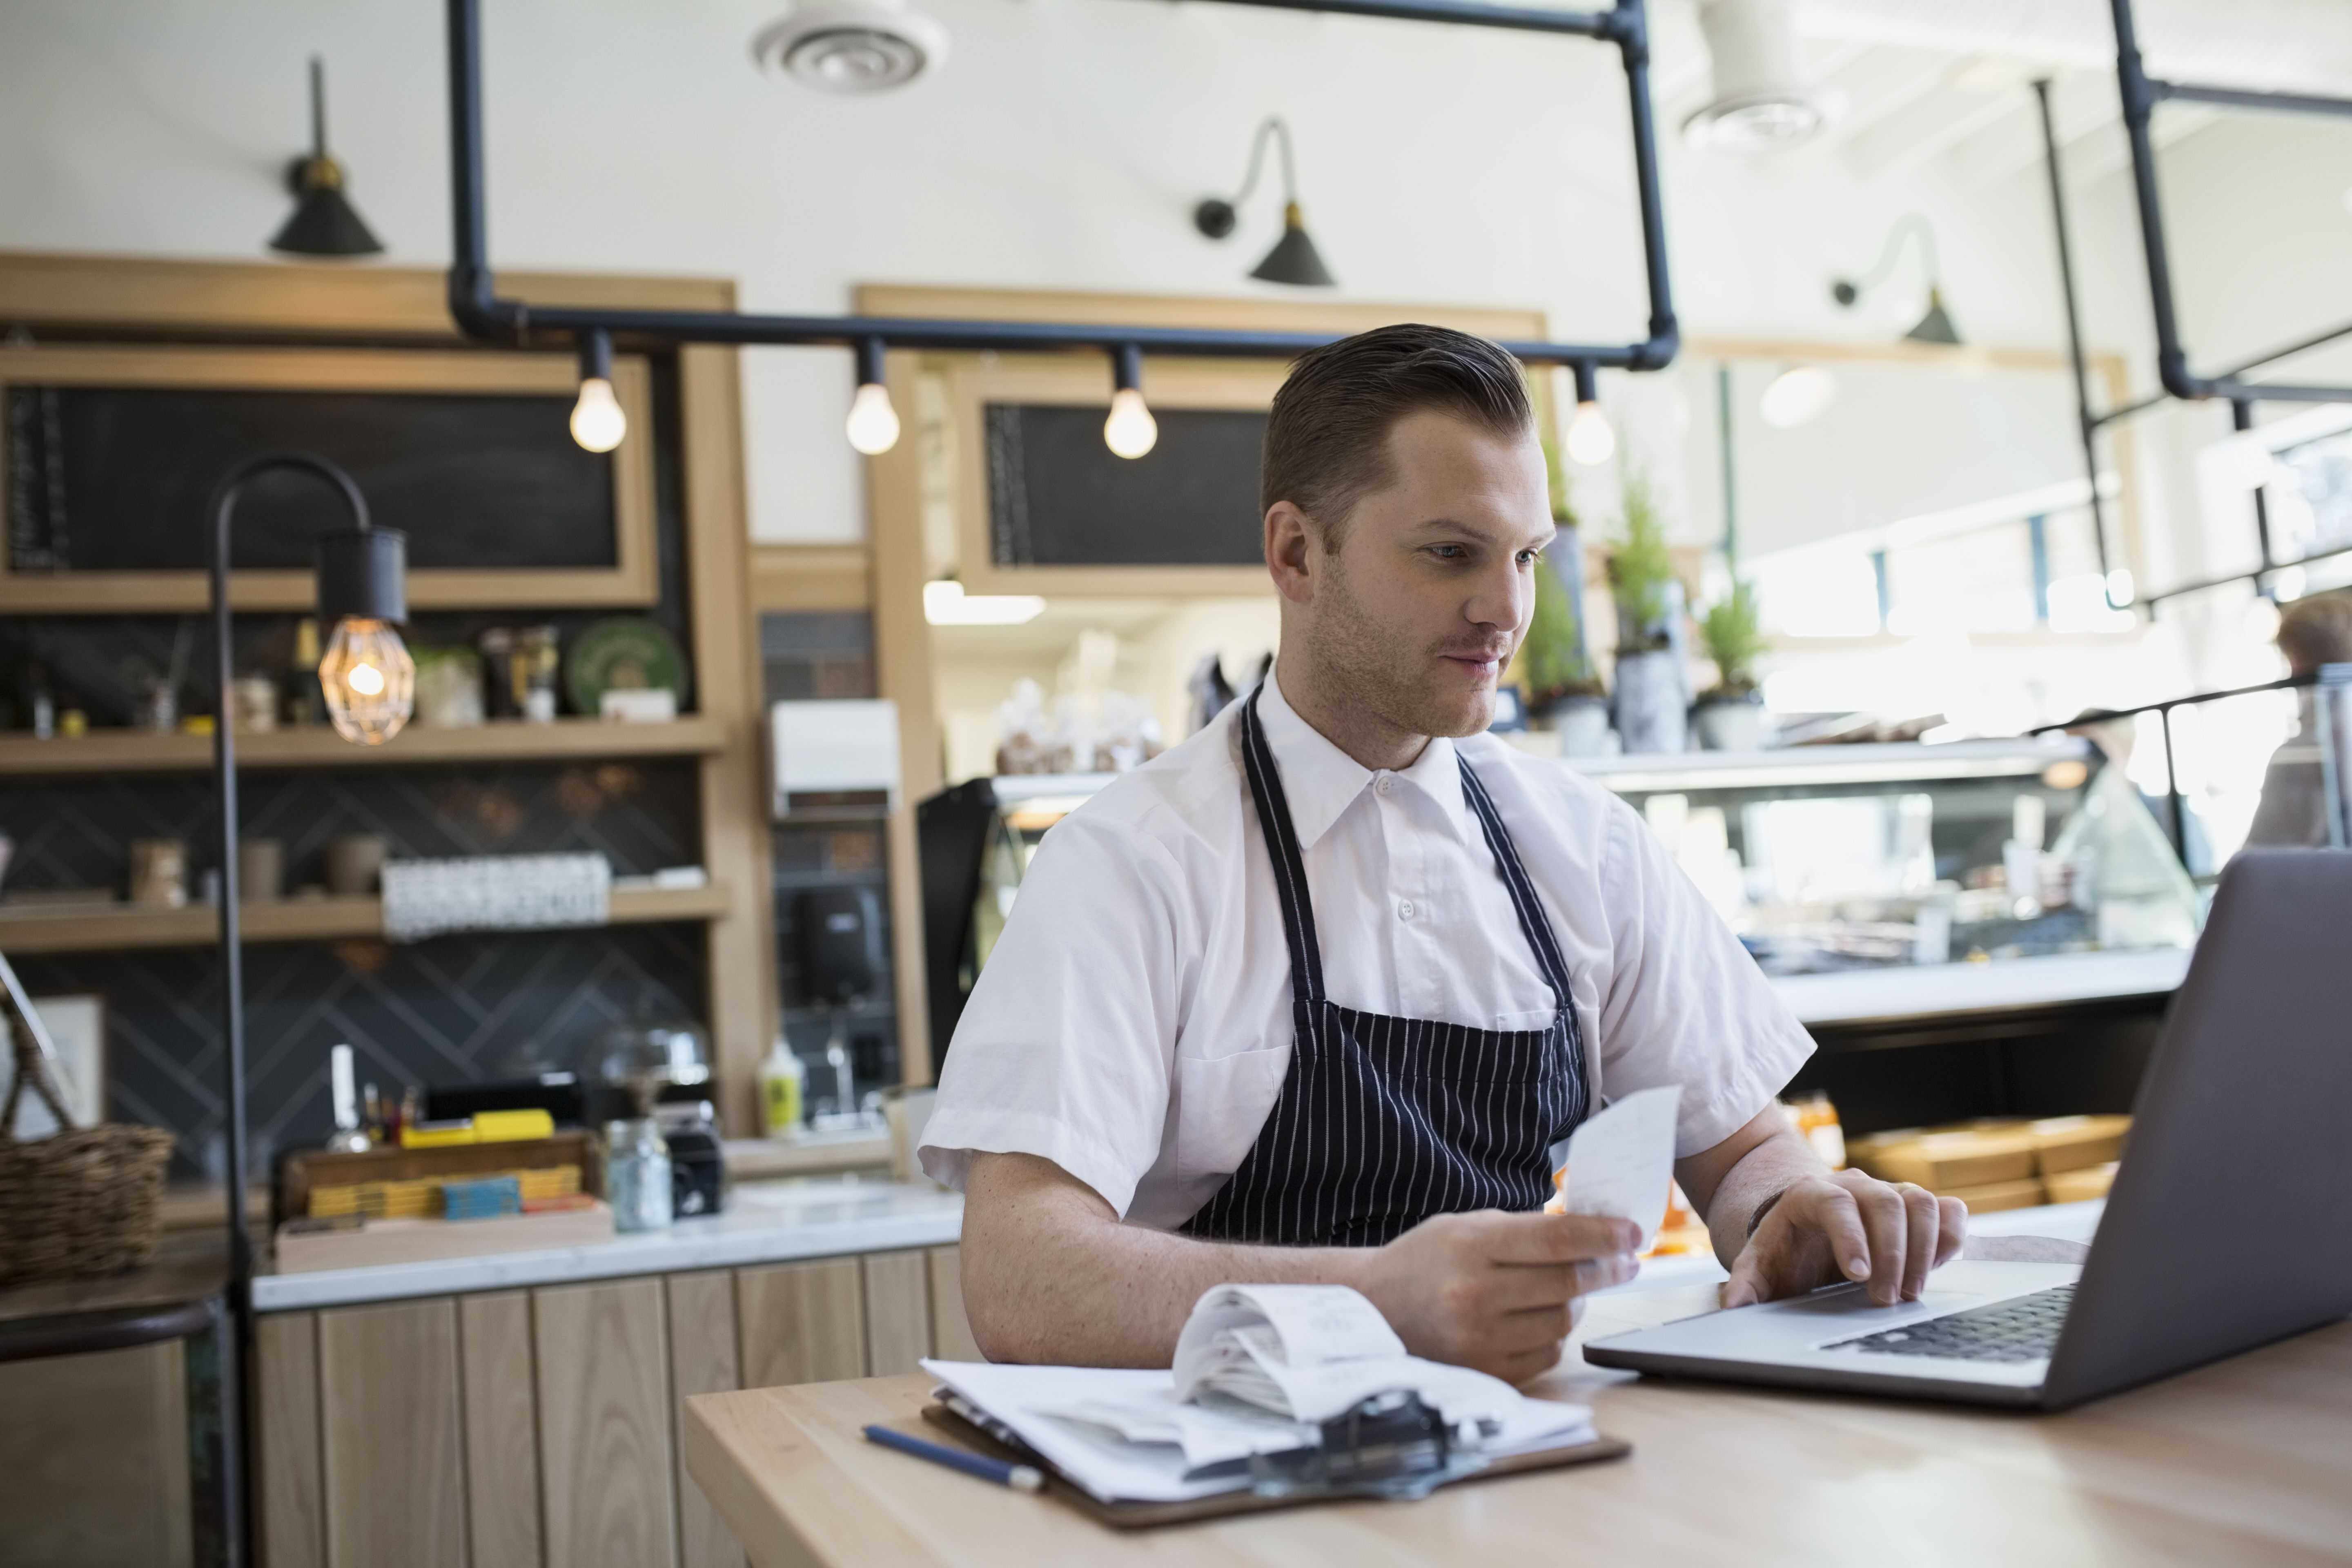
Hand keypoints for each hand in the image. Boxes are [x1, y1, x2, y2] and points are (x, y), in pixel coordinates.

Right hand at [1357, 1209, 1639, 1382]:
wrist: (1373, 1308)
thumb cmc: (1425, 1260)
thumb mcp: (1465, 1227)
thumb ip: (1524, 1230)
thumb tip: (1591, 1234)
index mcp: (1470, 1247)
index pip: (1556, 1240)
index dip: (1603, 1236)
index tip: (1634, 1233)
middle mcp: (1473, 1294)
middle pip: (1567, 1284)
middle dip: (1606, 1270)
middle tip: (1624, 1261)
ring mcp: (1478, 1338)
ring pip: (1562, 1322)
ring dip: (1580, 1303)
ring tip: (1575, 1289)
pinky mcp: (1483, 1370)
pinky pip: (1546, 1355)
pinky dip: (1555, 1334)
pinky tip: (1544, 1317)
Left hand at [1722, 1170, 1965, 1308]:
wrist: (1806, 1230)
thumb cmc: (1785, 1251)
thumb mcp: (1759, 1266)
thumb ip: (1745, 1284)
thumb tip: (1734, 1306)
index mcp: (1809, 1194)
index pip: (1835, 1203)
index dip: (1851, 1236)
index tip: (1859, 1276)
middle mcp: (1854, 1186)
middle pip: (1885, 1202)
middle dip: (1892, 1253)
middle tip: (1886, 1300)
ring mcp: (1889, 1193)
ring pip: (1920, 1202)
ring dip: (1923, 1249)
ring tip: (1911, 1293)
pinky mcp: (1917, 1209)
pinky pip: (1948, 1211)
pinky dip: (1950, 1238)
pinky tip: (1935, 1269)